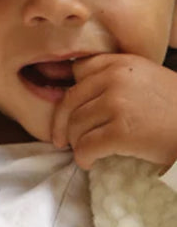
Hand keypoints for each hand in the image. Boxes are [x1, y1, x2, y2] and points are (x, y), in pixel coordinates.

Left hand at [50, 53, 176, 169]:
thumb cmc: (175, 107)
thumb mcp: (146, 77)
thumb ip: (114, 78)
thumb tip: (75, 92)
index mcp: (121, 63)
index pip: (77, 71)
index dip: (68, 93)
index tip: (66, 110)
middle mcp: (115, 79)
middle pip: (69, 102)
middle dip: (62, 125)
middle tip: (63, 140)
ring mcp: (116, 104)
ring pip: (75, 126)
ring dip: (76, 144)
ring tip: (86, 151)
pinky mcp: (120, 132)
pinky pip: (85, 147)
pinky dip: (83, 158)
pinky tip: (89, 163)